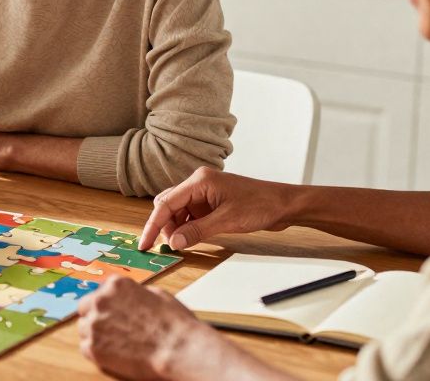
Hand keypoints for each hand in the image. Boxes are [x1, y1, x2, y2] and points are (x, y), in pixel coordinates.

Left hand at [78, 277, 216, 380]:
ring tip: (116, 343)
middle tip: (111, 328)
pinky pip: (86, 347)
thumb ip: (135, 293)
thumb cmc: (174, 324)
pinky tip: (114, 354)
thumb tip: (129, 298)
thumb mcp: (157, 295)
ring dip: (96, 334)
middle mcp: (100, 301)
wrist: (178, 350)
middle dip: (96, 316)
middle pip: (85, 308)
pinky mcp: (93, 348)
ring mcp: (94, 325)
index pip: (99, 292)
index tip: (112, 313)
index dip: (107, 304)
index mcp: (115, 285)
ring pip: (84, 328)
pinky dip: (97, 351)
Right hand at [140, 167, 297, 250]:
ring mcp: (205, 194)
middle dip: (163, 226)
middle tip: (164, 247)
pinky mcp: (211, 203)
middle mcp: (198, 184)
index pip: (166, 203)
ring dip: (176, 228)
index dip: (153, 225)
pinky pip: (190, 215)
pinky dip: (187, 228)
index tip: (145, 243)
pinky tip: (189, 239)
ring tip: (180, 245)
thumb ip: (198, 231)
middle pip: (168, 205)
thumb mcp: (227, 221)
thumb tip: (175, 242)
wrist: (284, 205)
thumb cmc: (260, 205)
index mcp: (199, 181)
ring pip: (178, 211)